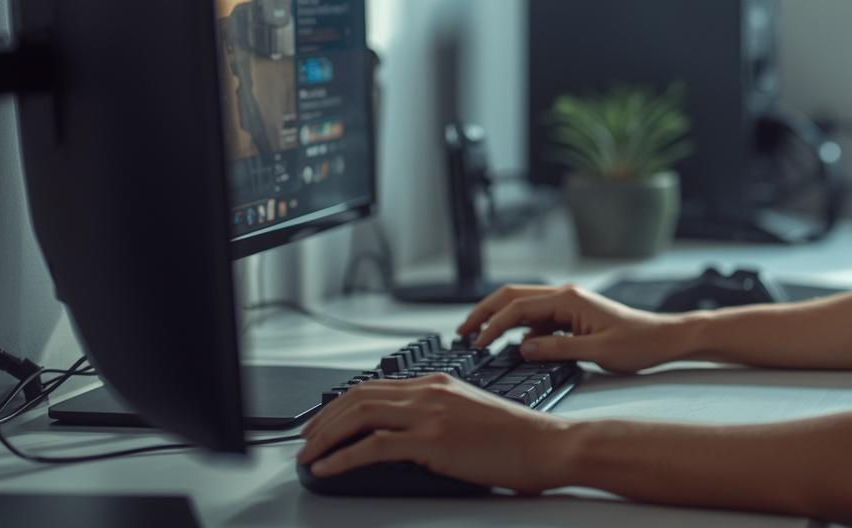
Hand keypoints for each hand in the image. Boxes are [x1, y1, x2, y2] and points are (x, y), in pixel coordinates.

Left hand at [296, 374, 568, 492]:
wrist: (548, 444)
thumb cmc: (518, 438)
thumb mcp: (470, 415)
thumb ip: (437, 416)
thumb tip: (404, 437)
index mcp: (438, 382)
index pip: (373, 386)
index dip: (338, 404)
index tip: (321, 422)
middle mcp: (430, 391)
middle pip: (358, 397)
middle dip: (322, 420)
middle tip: (303, 441)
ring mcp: (430, 414)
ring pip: (359, 416)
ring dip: (325, 437)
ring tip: (307, 456)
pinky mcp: (432, 440)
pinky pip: (373, 446)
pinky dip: (342, 457)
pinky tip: (328, 468)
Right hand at [457, 283, 686, 373]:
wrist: (664, 338)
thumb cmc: (638, 344)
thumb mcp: (597, 353)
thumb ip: (558, 350)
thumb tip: (523, 348)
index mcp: (569, 299)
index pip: (518, 308)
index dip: (493, 325)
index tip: (476, 343)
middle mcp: (566, 296)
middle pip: (513, 297)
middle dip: (484, 312)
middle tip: (462, 333)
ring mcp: (568, 304)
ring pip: (523, 306)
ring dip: (499, 319)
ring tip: (478, 338)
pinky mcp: (572, 315)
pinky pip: (538, 318)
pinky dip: (519, 328)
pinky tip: (513, 345)